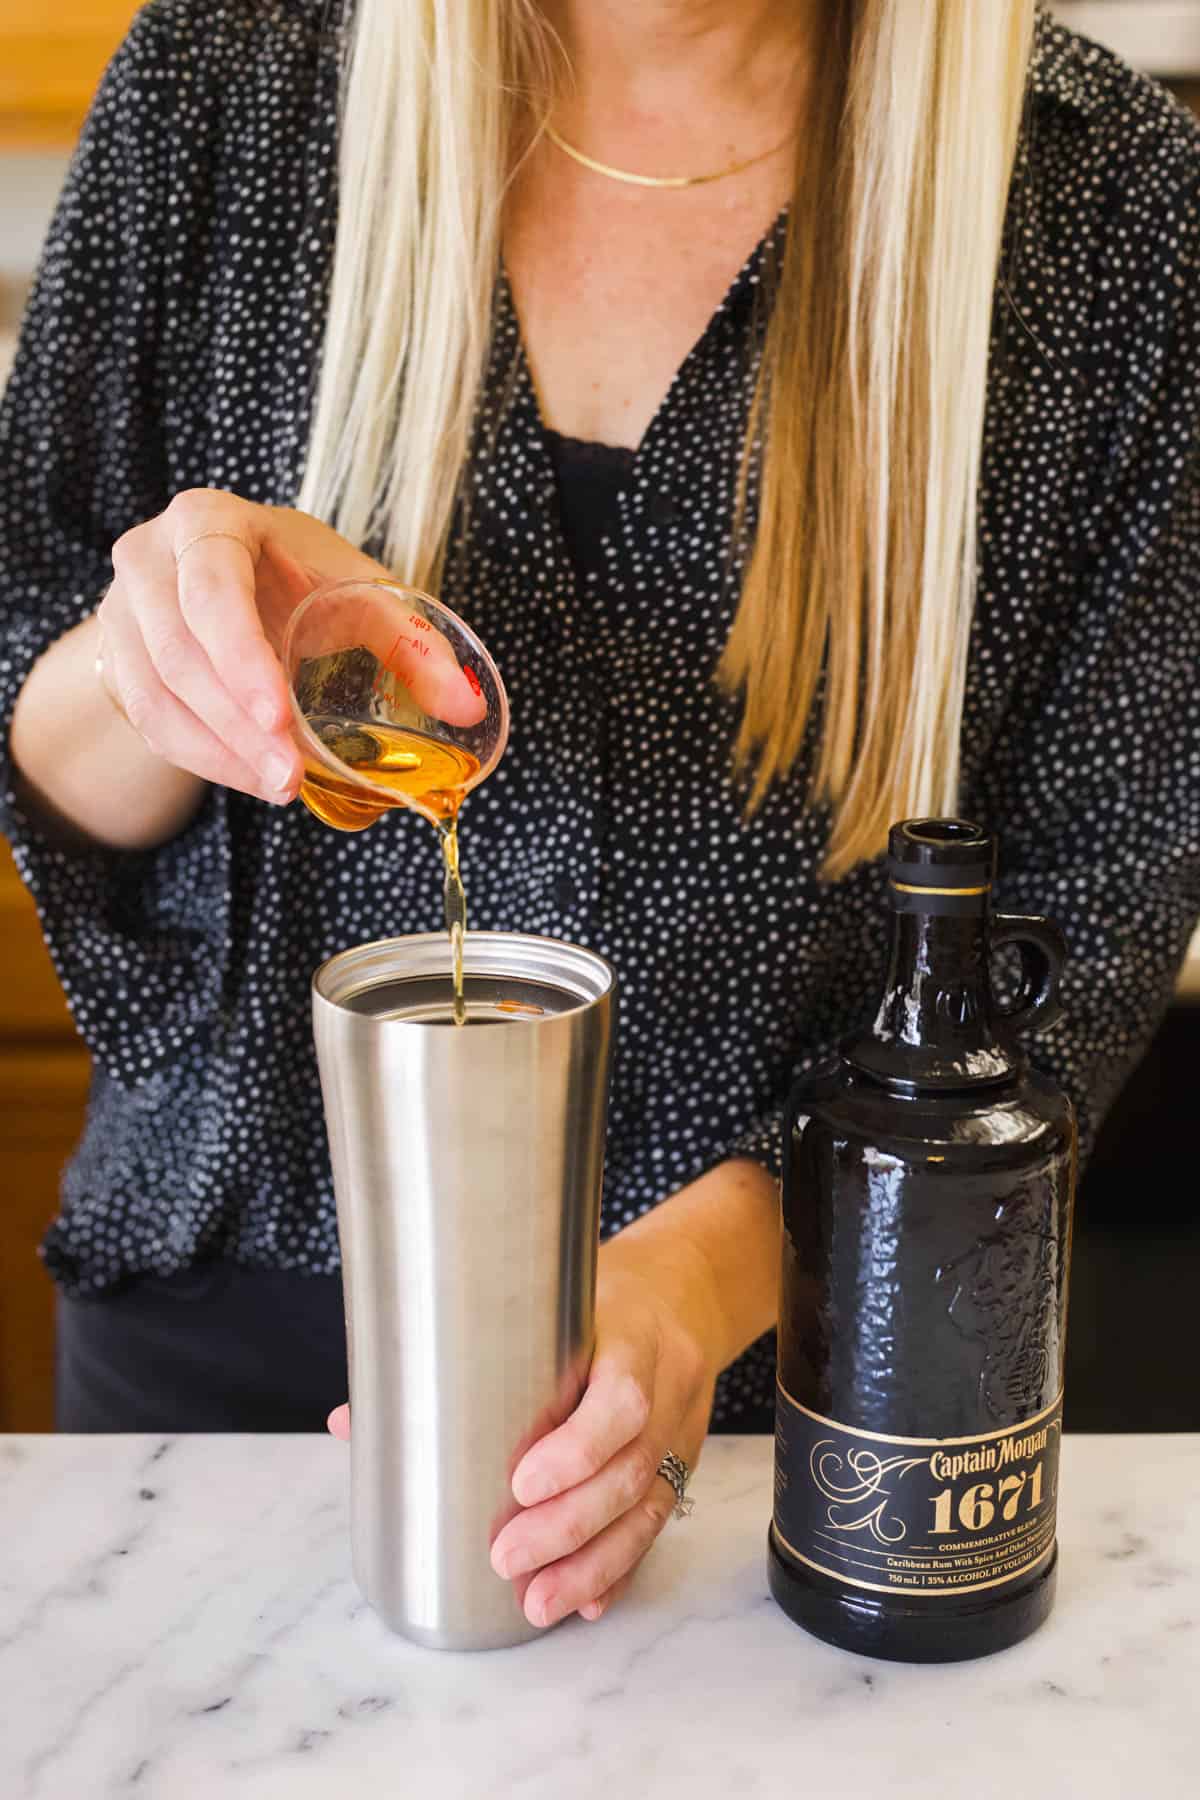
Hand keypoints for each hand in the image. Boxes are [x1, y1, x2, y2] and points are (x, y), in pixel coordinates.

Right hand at [97, 488, 481, 807]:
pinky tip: (252, 779)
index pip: (211, 591)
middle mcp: (149, 559)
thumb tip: (471, 705)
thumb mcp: (355, 591)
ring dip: (220, 751)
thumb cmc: (296, 578)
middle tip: (291, 776)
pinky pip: (150, 721)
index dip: (241, 658)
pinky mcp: (118, 662)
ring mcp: (122, 612)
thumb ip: (413, 643)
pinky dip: (203, 758)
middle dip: (238, 724)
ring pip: (158, 695)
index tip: (278, 718)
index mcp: (206, 522)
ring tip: (280, 785)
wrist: (226, 579)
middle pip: (179, 653)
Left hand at [485, 1237, 719, 1628]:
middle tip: (506, 1558)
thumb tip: (351, 1420)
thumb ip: (455, 1353)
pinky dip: (622, 1566)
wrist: (684, 1290)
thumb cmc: (595, 1294)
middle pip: (628, 1469)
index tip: (520, 1485)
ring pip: (646, 1507)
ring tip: (538, 1602)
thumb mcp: (545, 1301)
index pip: (621, 1399)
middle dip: (568, 1525)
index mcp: (632, 1337)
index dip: (578, 1449)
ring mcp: (679, 1431)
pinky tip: (588, 1600)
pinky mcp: (681, 1462)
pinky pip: (655, 1521)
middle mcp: (667, 1388)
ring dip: (591, 1563)